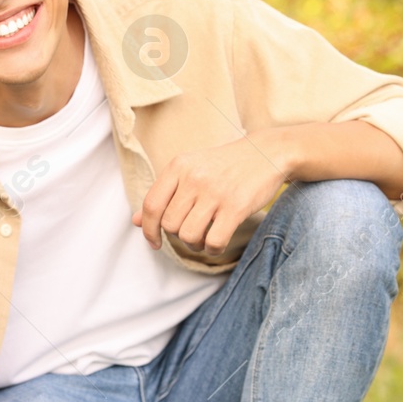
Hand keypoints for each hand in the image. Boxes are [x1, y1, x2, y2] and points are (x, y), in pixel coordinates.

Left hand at [132, 134, 291, 252]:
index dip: (148, 229)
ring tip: (204, 237)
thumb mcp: (189, 170)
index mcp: (178, 166)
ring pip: (188, 235)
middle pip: (170, 224)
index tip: (154, 242)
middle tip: (191, 231)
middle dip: (177, 236)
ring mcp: (215, 192)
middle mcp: (194, 177)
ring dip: (195, 244)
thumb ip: (163, 194)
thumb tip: (136, 221)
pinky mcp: (236, 206)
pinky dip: (213, 249)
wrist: (267, 152)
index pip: (151, 205)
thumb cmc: (224, 165)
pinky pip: (214, 241)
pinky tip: (217, 242)